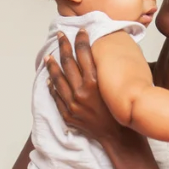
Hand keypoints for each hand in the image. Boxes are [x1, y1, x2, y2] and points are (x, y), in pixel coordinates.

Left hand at [47, 29, 130, 144]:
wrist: (118, 136)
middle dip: (63, 46)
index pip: (84, 54)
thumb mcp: (115, 87)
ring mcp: (73, 104)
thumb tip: (96, 54)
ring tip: (48, 56)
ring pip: (57, 79)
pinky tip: (50, 79)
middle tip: (60, 36)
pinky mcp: (68, 115)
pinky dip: (52, 86)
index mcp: (95, 82)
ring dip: (52, 65)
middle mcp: (82, 92)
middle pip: (68, 63)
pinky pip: (56, 97)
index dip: (81, 40)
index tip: (80, 31)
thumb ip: (104, 72)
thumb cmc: (120, 111)